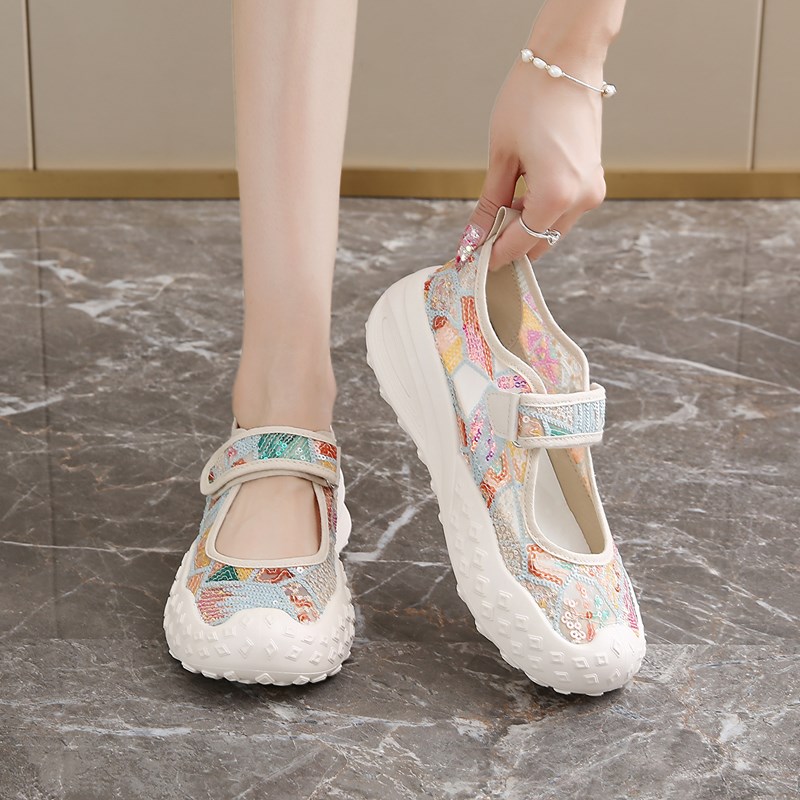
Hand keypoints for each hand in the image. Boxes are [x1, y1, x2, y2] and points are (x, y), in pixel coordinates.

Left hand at [457, 52, 608, 270]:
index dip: (495, 255)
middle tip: (480, 240)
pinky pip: (564, 211)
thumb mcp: (501, 157)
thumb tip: (475, 237)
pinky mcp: (594, 180)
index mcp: (556, 195)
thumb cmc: (531, 101)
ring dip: (526, 228)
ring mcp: (591, 190)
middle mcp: (581, 199)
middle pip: (539, 243)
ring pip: (552, 229)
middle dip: (510, 245)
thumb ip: (490, 204)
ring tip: (497, 213)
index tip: (473, 261)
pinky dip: (541, 213)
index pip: (520, 243)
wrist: (567, 63)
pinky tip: (519, 199)